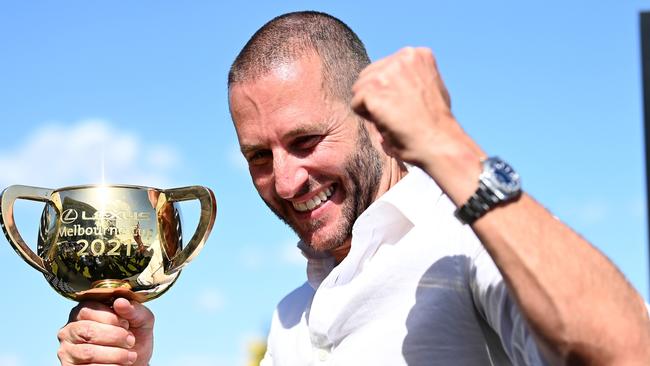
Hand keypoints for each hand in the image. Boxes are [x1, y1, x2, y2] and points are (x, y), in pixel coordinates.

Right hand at [57, 298, 153, 365]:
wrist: (135, 362)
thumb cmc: (134, 337)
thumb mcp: (141, 320)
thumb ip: (134, 309)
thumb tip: (120, 301)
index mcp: (84, 311)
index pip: (89, 309)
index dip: (111, 318)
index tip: (126, 324)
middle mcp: (70, 330)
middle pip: (88, 330)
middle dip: (115, 336)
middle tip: (130, 341)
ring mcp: (68, 351)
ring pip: (88, 352)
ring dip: (115, 354)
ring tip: (130, 356)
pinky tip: (120, 365)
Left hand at [351, 47, 475, 168]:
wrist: (438, 142)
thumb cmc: (437, 124)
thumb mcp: (432, 87)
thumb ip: (414, 76)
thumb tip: (397, 81)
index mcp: (416, 54)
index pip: (384, 67)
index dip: (390, 90)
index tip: (408, 104)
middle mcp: (401, 57)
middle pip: (368, 75)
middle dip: (376, 96)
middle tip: (398, 114)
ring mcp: (386, 72)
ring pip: (359, 89)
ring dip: (370, 107)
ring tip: (394, 117)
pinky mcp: (373, 89)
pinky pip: (355, 104)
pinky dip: (367, 118)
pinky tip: (387, 122)